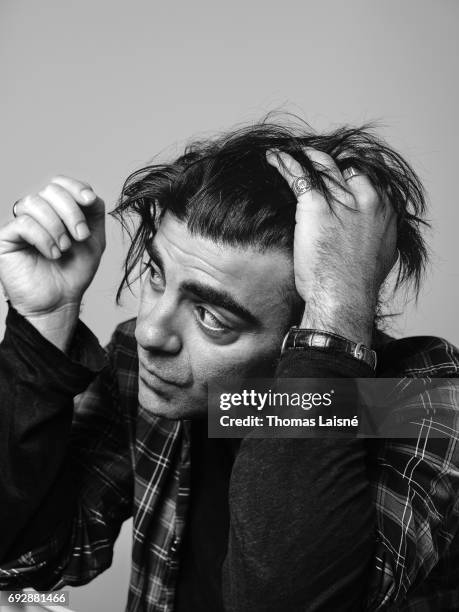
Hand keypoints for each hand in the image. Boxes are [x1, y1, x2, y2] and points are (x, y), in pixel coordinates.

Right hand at [0, 176, 104, 348]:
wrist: (60, 301)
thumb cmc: (74, 272)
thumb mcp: (94, 239)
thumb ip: (94, 213)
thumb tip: (88, 193)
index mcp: (55, 209)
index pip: (60, 183)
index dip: (76, 187)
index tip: (89, 202)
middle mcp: (36, 213)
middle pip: (50, 190)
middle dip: (71, 212)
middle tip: (80, 237)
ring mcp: (19, 223)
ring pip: (35, 202)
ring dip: (56, 226)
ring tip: (64, 249)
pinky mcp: (5, 237)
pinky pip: (23, 223)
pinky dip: (43, 237)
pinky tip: (52, 254)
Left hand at [266, 148, 396, 344]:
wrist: (345, 295)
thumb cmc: (360, 283)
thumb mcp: (383, 256)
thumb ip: (383, 237)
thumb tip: (379, 237)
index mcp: (384, 210)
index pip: (367, 178)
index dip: (351, 174)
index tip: (341, 173)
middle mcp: (365, 200)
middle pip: (344, 169)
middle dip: (328, 162)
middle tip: (314, 159)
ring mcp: (341, 201)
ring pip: (322, 167)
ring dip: (306, 158)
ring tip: (294, 152)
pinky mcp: (316, 206)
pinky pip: (299, 177)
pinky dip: (285, 164)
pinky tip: (274, 157)